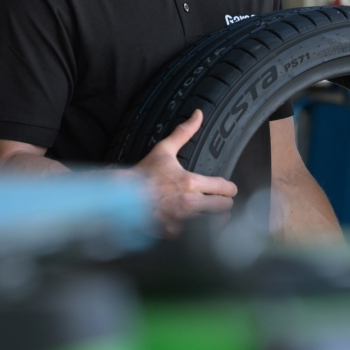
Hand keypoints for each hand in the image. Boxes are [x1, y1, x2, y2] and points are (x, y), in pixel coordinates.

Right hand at [133, 109, 237, 236]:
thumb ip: (184, 132)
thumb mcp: (164, 150)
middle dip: (223, 203)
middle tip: (218, 200)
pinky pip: (196, 236)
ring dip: (214, 218)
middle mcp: (190, 204)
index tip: (227, 188)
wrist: (120, 198)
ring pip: (214, 224)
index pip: (226, 188)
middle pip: (225, 207)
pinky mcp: (173, 235)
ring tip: (209, 213)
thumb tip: (198, 114)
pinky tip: (195, 226)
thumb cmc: (143, 174)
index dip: (229, 188)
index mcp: (191, 183)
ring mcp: (182, 222)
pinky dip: (198, 232)